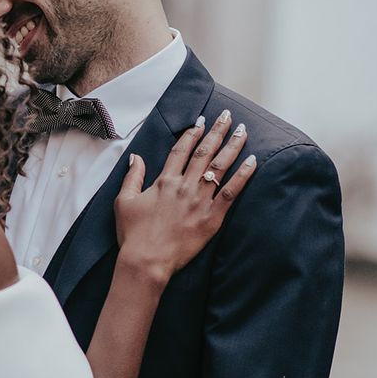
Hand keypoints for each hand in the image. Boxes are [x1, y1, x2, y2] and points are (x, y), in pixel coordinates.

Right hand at [114, 110, 256, 287]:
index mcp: (164, 181)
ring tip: (242, 130)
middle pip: (204, 152)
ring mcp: (200, 201)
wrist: (147, 261)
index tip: (201, 120)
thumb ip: (133, 176)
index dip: (192, 133)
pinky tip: (252, 161)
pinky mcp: (212, 218)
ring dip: (232, 146)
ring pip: (220, 167)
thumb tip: (136, 157)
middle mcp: (184, 186)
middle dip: (217, 132)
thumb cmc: (133, 233)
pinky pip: (231, 192)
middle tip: (227, 116)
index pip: (181, 150)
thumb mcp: (124, 201)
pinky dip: (243, 176)